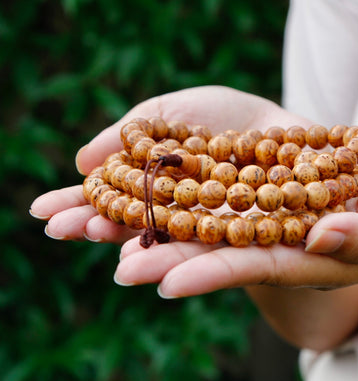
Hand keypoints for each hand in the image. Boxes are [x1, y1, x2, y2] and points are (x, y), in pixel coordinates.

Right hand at [30, 85, 309, 242]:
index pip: (116, 198)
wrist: (287, 125)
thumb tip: (85, 160)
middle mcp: (183, 213)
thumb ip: (137, 130)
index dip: (84, 203)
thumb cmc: (229, 114)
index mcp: (160, 185)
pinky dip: (201, 260)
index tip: (47, 211)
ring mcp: (217, 227)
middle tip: (63, 229)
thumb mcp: (177, 109)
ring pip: (180, 242)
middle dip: (103, 225)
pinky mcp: (255, 239)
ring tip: (112, 256)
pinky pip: (228, 249)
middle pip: (140, 224)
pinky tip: (168, 271)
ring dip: (145, 250)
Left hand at [30, 85, 357, 298]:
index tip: (163, 281)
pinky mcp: (265, 184)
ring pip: (208, 216)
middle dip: (166, 255)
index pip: (255, 267)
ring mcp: (268, 211)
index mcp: (310, 257)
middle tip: (113, 262)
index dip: (210, 273)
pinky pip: (218, 183)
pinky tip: (142, 178)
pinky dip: (181, 182)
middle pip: (217, 247)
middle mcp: (279, 239)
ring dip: (159, 218)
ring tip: (104, 224)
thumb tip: (320, 239)